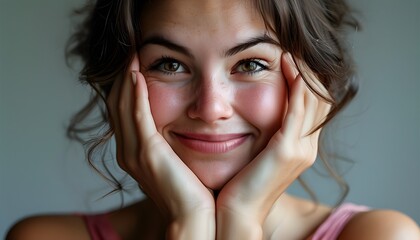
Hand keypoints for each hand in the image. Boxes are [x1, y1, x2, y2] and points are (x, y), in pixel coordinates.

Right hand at [107, 55, 214, 238]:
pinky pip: (138, 115)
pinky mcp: (147, 152)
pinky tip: (138, 75)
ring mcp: (134, 152)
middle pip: (117, 104)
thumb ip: (171, 145)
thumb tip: (183, 127)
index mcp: (134, 153)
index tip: (135, 64)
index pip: (124, 111)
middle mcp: (128, 151)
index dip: (126, 86)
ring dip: (126, 79)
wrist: (194, 218)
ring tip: (133, 56)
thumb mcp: (177, 163)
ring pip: (122, 106)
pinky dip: (135, 94)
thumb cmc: (192, 193)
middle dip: (123, 77)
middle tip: (131, 53)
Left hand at [216, 52, 330, 238]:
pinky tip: (286, 65)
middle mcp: (306, 147)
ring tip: (291, 53)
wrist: (235, 213)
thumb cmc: (239, 184)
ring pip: (313, 99)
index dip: (306, 82)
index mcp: (299, 148)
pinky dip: (296, 82)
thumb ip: (264, 136)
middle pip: (318, 100)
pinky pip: (299, 106)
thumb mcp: (256, 155)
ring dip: (303, 73)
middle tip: (293, 53)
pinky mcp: (288, 148)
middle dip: (308, 74)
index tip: (290, 62)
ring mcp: (301, 148)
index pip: (312, 107)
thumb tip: (255, 118)